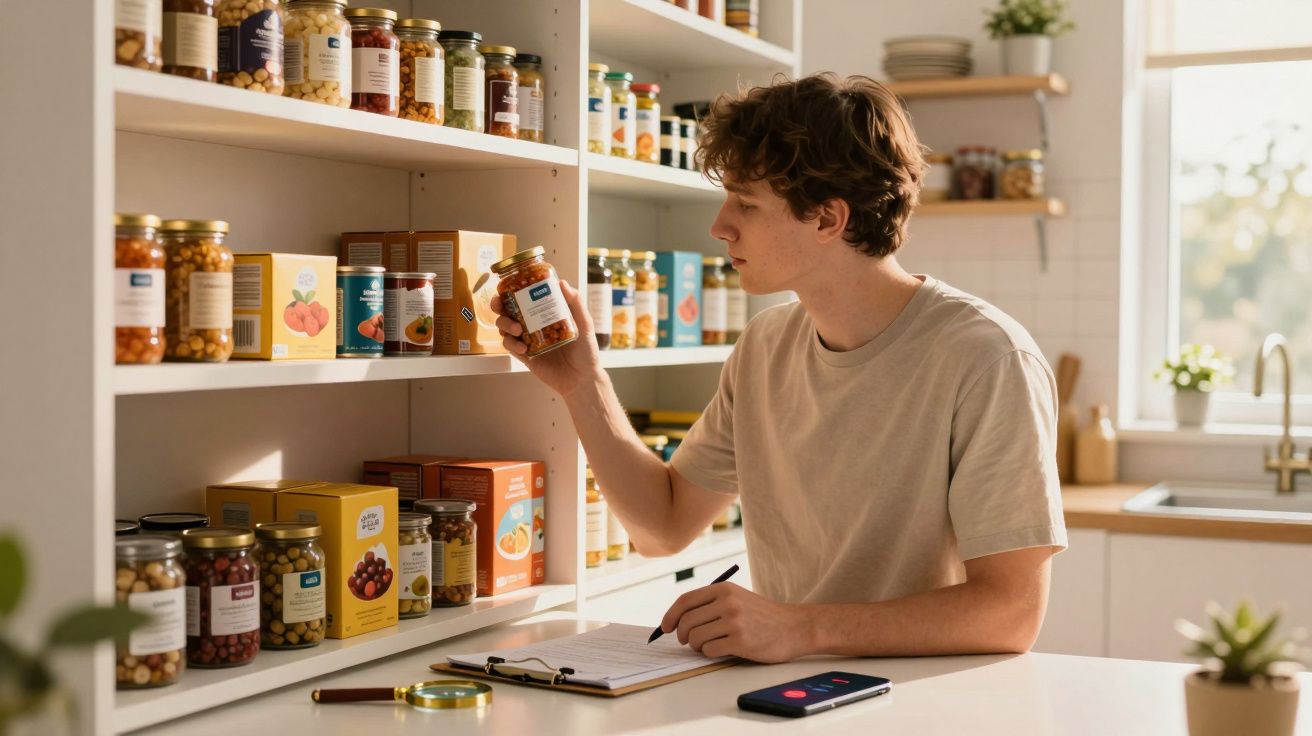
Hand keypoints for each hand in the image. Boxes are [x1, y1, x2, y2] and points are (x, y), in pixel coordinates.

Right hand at [493, 280, 601, 397]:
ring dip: (505, 324)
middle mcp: (533, 324)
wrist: (582, 378)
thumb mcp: (584, 324)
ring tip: (517, 329)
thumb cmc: (586, 351)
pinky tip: (522, 347)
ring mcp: (527, 340)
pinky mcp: (525, 355)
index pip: (525, 297)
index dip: (512, 290)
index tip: (508, 286)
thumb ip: (576, 303)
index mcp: (545, 313)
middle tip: (499, 305)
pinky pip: (510, 346)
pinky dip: (512, 344)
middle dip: (499, 305)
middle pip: (508, 311)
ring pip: (505, 327)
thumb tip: (562, 283)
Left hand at [658, 582, 809, 662]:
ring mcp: (734, 622)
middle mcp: (727, 603)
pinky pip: (710, 651)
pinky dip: (710, 653)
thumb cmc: (762, 616)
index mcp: (724, 589)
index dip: (671, 615)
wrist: (794, 627)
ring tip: (707, 645)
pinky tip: (721, 650)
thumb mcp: (737, 598)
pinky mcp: (740, 641)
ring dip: (696, 646)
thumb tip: (677, 619)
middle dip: (682, 634)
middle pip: (687, 621)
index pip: (685, 601)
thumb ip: (711, 603)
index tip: (666, 627)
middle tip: (687, 641)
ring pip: (696, 637)